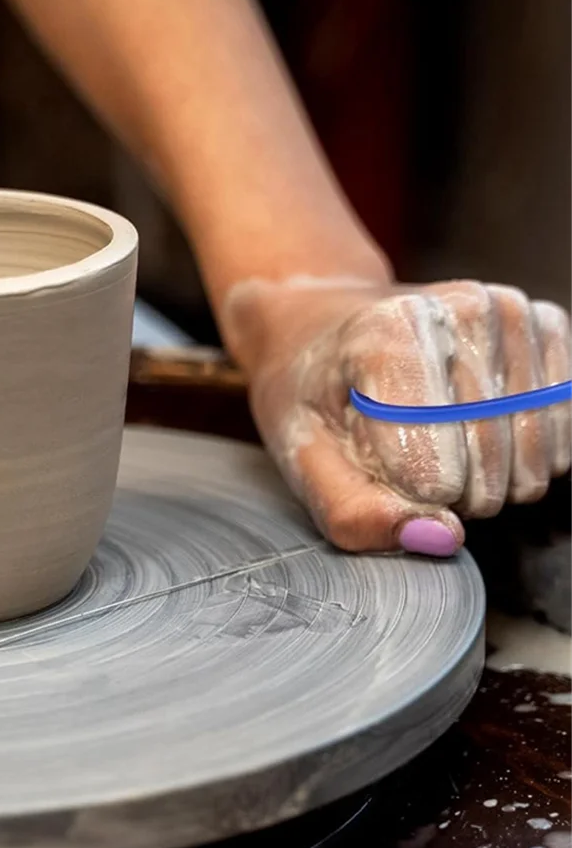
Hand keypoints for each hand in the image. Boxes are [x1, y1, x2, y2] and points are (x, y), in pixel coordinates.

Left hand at [227, 279, 571, 554]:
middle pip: (489, 467)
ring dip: (489, 480)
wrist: (324, 327)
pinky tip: (477, 431)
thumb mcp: (302, 459)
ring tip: (438, 445)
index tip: (377, 467)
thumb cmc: (313, 394)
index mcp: (388, 333)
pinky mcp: (545, 325)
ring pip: (535, 460)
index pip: (435, 471)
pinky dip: (523, 456)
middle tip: (404, 459)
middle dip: (449, 492)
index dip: (407, 494)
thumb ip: (354, 511)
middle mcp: (461, 310)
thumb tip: (440, 538)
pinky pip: (563, 437)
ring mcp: (510, 312)